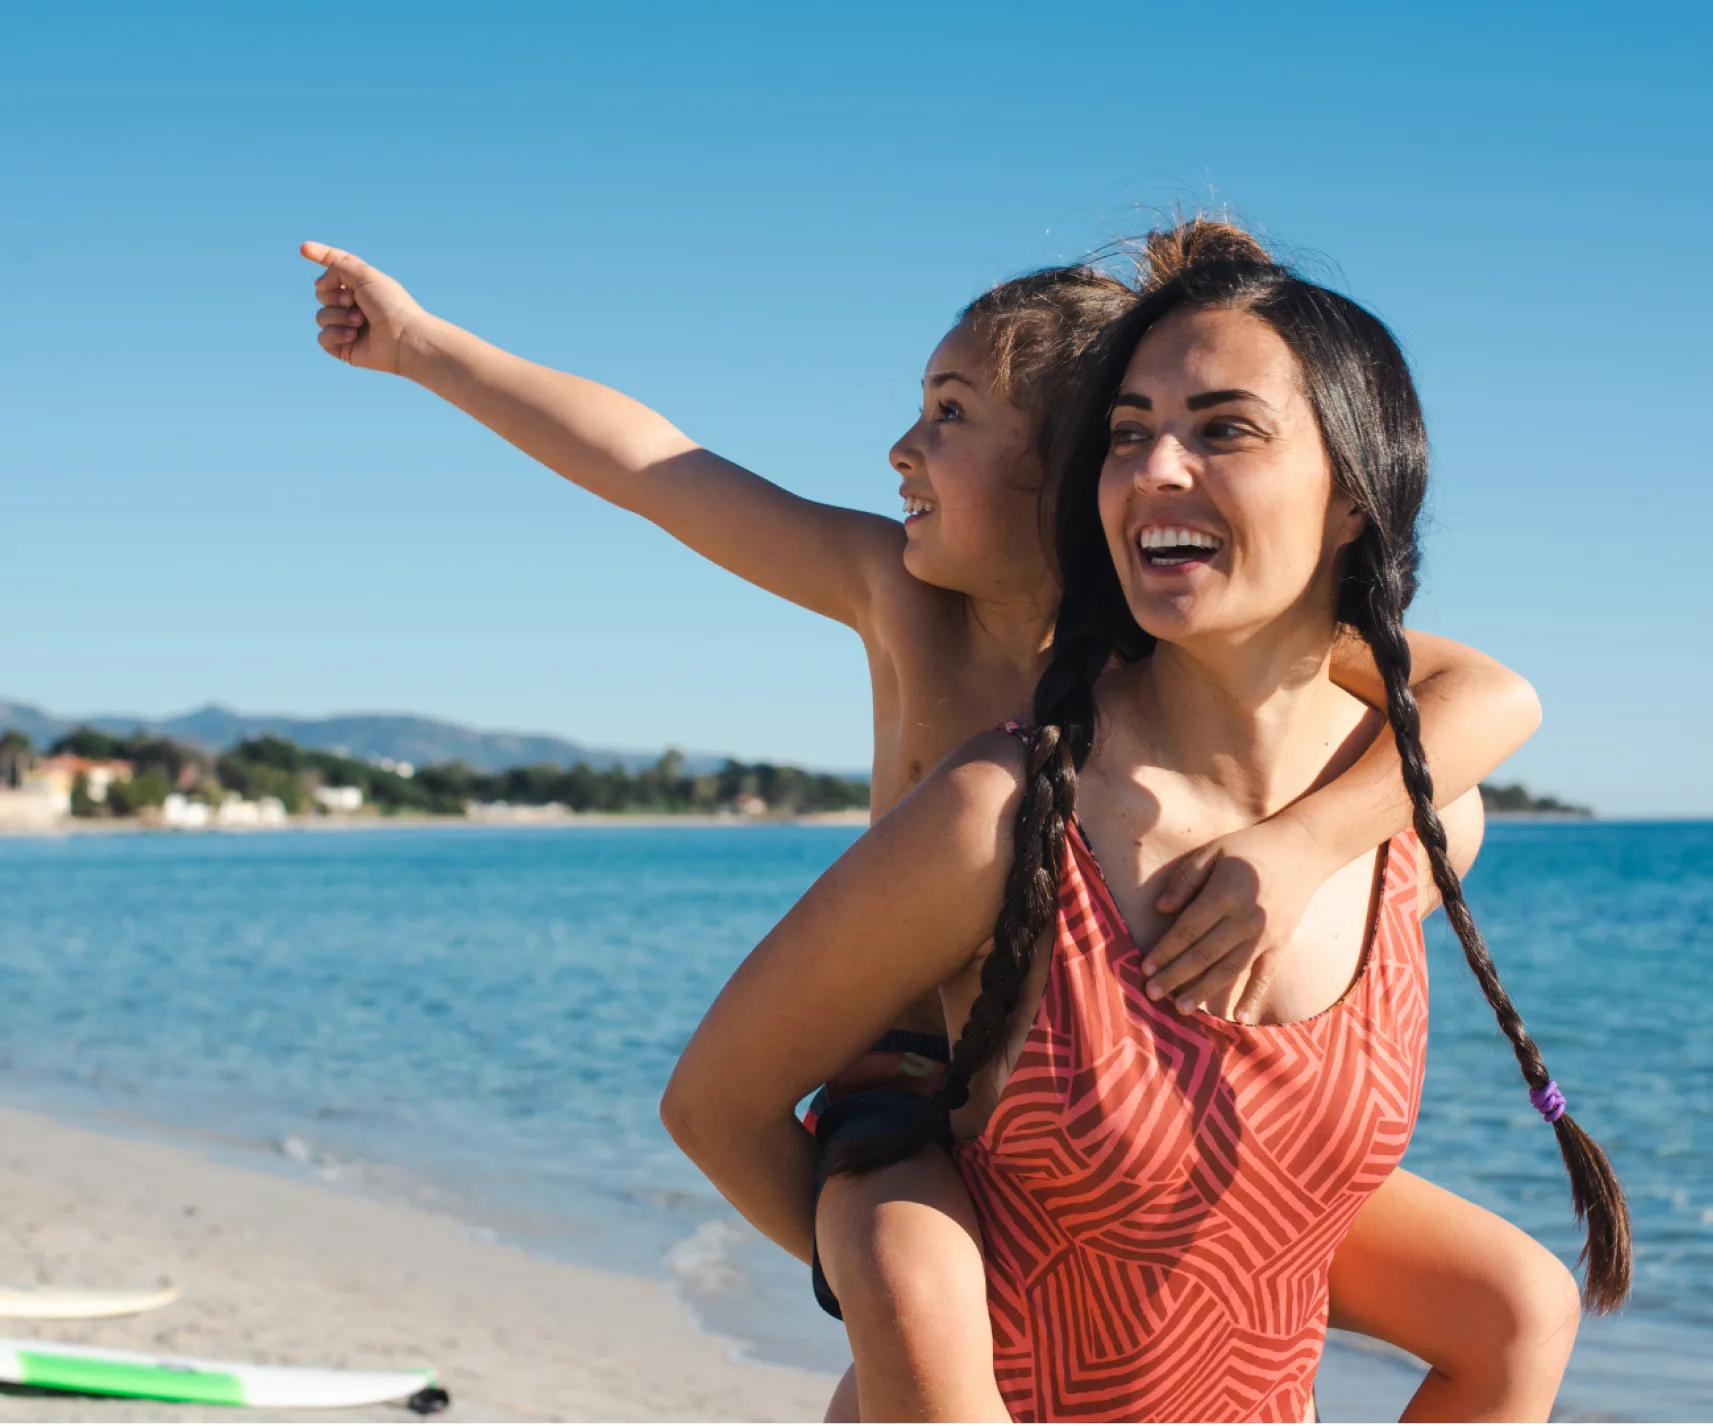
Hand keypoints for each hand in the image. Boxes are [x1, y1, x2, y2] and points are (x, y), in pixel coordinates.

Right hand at [299, 241, 427, 374]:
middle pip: (321, 293)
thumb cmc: (390, 305)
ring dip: (339, 316)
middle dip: (334, 295)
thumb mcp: (365, 274)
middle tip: (355, 301)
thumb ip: (339, 265)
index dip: (320, 256)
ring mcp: (347, 326)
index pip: (336, 267)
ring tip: (361, 321)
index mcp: (360, 285)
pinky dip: (336, 334)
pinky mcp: (344, 347)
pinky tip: (354, 336)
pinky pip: (323, 338)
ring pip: (321, 316)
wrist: (403, 338)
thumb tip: (320, 284)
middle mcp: (352, 304)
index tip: (304, 248)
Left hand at [1141, 815, 1333, 1023]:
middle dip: (1175, 976)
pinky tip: (1239, 1018)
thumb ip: (1186, 878)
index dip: (1165, 951)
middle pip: (1204, 954)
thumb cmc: (1250, 848)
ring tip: (1182, 1009)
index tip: (1145, 968)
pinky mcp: (1281, 944)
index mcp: (1225, 895)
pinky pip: (1266, 975)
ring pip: (1230, 970)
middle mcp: (1245, 919)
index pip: (1187, 930)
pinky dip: (1253, 997)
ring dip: (1204, 991)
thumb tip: (1160, 908)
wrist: (1303, 850)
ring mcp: (1265, 935)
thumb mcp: (1213, 851)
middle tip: (1151, 993)